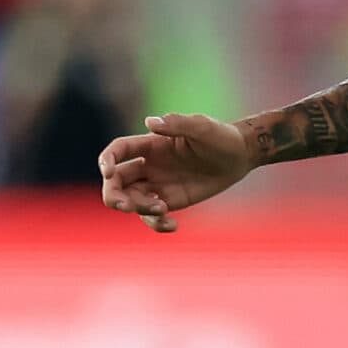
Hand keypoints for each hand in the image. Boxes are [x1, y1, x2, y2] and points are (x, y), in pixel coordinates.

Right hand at [97, 113, 255, 234]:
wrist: (240, 157)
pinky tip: (173, 225)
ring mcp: (157, 184)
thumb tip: (150, 122)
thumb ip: (178, 124)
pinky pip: (152, 216)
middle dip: (114, 195)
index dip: (107, 160)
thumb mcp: (203, 128)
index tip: (108, 173)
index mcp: (150, 144)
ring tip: (163, 210)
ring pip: (131, 200)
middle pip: (116, 181)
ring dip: (139, 209)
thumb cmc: (221, 137)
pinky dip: (156, 224)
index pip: (118, 151)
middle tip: (127, 206)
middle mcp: (148, 165)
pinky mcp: (170, 200)